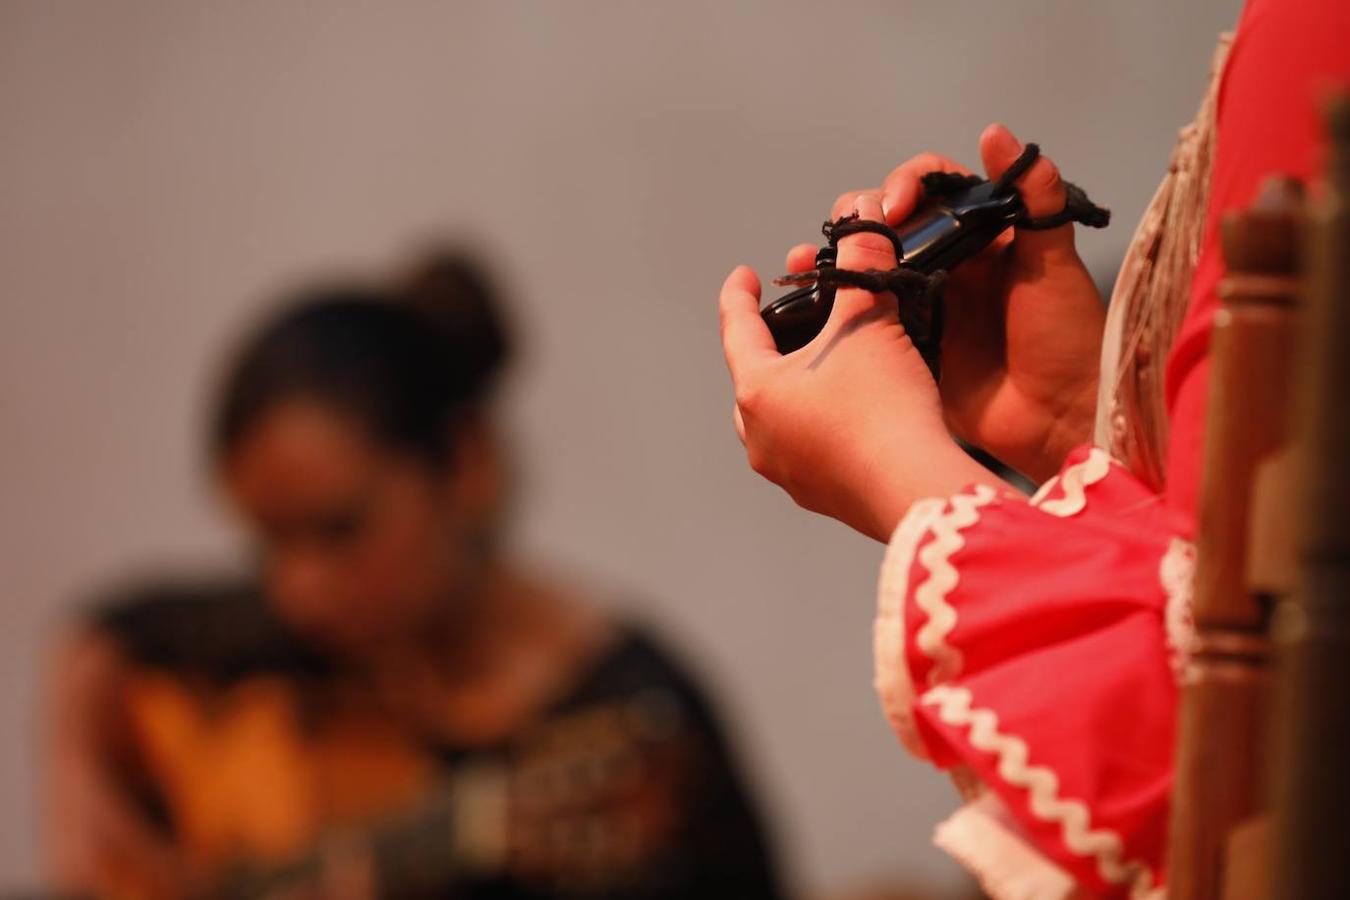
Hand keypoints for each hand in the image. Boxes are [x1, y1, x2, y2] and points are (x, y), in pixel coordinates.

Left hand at [721, 195, 1001, 541]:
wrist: (915, 488)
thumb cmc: (884, 408)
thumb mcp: (870, 322)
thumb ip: (863, 264)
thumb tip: (862, 217)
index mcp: (758, 392)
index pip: (737, 330)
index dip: (738, 295)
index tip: (744, 274)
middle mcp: (761, 437)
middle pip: (752, 381)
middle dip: (767, 351)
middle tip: (788, 329)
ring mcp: (788, 473)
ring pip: (778, 421)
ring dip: (795, 393)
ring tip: (822, 372)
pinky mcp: (822, 496)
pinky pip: (809, 451)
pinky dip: (822, 427)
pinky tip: (851, 417)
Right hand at [786, 124, 1104, 481]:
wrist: (1060, 418)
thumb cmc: (1068, 339)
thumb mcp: (1054, 263)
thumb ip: (1034, 200)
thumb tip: (999, 134)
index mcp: (981, 237)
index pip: (932, 191)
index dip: (906, 185)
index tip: (894, 205)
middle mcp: (947, 266)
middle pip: (888, 224)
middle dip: (857, 218)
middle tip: (847, 232)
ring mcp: (922, 307)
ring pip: (866, 269)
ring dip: (831, 258)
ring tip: (803, 260)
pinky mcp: (904, 349)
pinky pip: (860, 322)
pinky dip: (830, 310)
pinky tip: (803, 302)